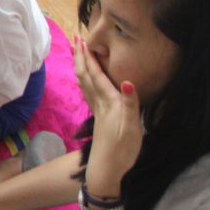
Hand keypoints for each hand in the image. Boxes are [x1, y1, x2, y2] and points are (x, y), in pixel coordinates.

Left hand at [73, 34, 141, 194]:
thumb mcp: (132, 128)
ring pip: (84, 84)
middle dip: (80, 56)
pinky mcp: (98, 118)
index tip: (82, 40)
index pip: (95, 75)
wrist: (107, 171)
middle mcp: (99, 103)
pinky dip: (85, 80)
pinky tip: (85, 80)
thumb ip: (131, 104)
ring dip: (80, 66)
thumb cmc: (122, 151)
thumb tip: (128, 81)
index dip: (89, 57)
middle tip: (76, 39)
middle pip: (85, 76)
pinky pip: (88, 92)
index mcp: (108, 103)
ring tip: (77, 53)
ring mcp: (97, 110)